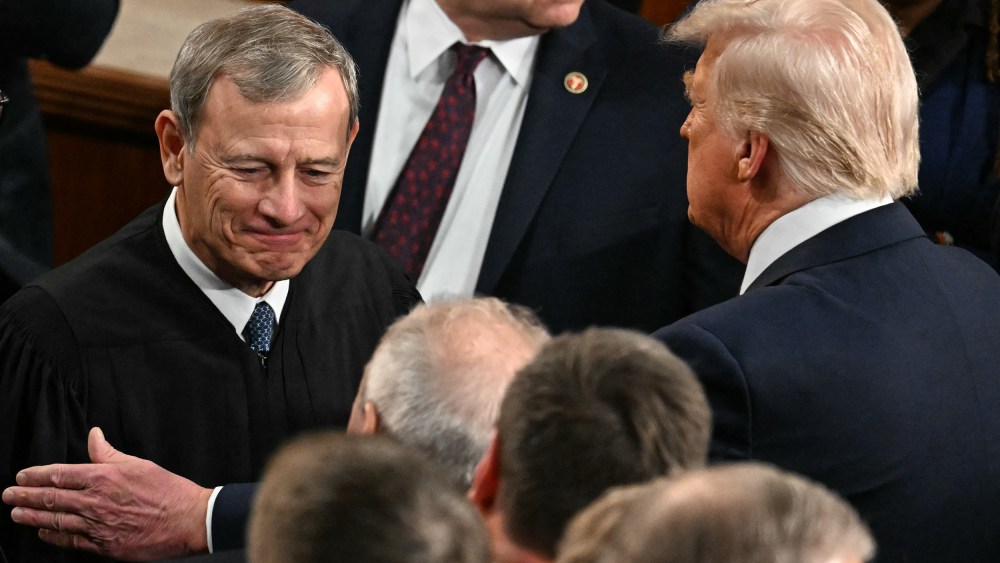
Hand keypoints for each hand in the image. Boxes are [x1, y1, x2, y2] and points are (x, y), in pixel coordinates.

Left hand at [2, 427, 212, 560]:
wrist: (188, 520)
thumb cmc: (168, 491)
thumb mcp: (138, 464)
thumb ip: (109, 453)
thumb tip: (94, 436)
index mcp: (104, 478)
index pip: (60, 475)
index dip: (37, 476)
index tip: (22, 476)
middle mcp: (96, 502)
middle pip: (51, 499)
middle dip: (25, 497)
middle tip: (8, 495)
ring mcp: (98, 526)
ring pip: (56, 522)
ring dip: (33, 518)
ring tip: (17, 515)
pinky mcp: (105, 546)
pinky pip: (72, 542)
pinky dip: (55, 537)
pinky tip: (45, 534)